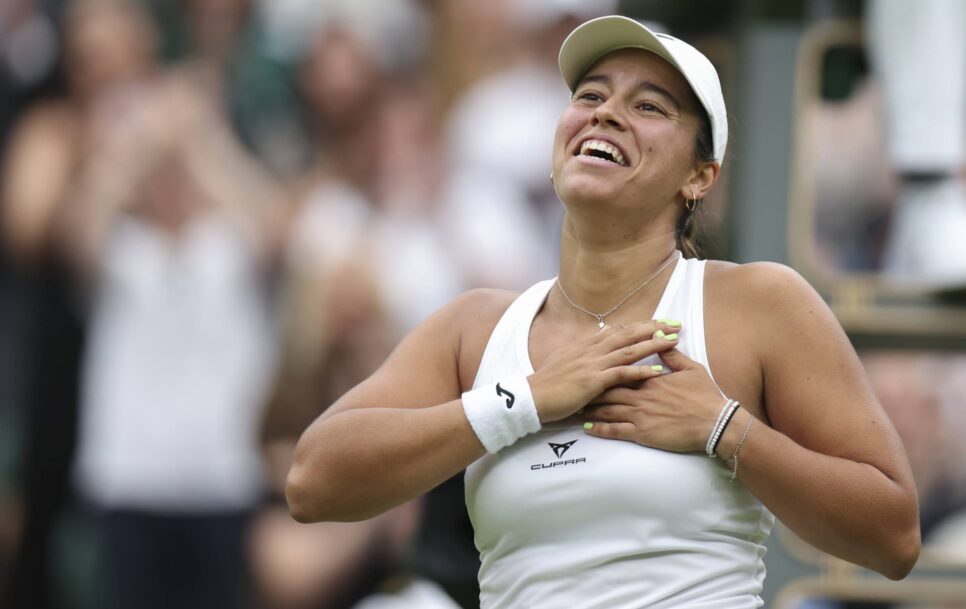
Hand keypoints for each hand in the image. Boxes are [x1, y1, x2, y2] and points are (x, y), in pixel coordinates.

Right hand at [527, 321, 680, 423]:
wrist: (531, 397)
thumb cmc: (547, 383)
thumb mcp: (565, 360)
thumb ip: (583, 351)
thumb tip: (597, 339)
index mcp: (586, 345)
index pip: (618, 330)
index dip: (640, 325)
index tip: (659, 322)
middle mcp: (591, 350)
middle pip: (628, 334)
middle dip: (653, 328)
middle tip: (675, 324)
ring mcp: (592, 364)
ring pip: (629, 350)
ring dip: (653, 344)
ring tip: (673, 340)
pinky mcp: (593, 381)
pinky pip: (621, 373)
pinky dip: (640, 371)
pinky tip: (657, 371)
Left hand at [581, 347, 724, 452]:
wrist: (715, 423)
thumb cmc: (705, 396)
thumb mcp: (691, 369)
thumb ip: (672, 356)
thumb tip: (661, 338)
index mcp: (650, 379)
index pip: (621, 371)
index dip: (604, 370)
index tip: (590, 368)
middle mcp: (641, 396)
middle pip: (608, 390)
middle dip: (590, 390)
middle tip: (575, 388)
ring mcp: (640, 415)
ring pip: (607, 410)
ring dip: (590, 409)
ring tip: (576, 407)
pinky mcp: (642, 433)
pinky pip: (615, 431)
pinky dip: (599, 429)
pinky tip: (587, 428)